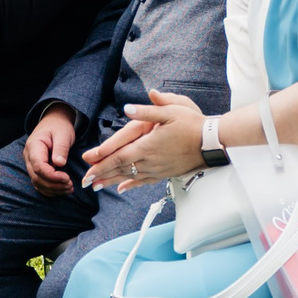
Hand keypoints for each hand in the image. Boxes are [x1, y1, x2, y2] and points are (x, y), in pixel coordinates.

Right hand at [25, 108, 79, 194]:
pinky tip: (62, 190)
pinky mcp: (36, 169)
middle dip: (54, 185)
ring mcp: (31, 164)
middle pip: (36, 177)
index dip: (52, 176)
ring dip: (52, 189)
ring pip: (37, 183)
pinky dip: (50, 190)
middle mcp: (29, 157)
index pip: (38, 166)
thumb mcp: (63, 134)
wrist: (53, 124)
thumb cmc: (59, 127)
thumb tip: (60, 164)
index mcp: (34, 146)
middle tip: (70, 185)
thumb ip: (61, 148)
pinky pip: (39, 183)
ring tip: (69, 189)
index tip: (66, 178)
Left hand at [86, 91, 208, 189]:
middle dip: (101, 174)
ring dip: (112, 181)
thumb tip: (127, 108)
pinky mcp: (165, 173)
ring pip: (130, 177)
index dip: (101, 161)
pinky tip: (123, 188)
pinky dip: (131, 185)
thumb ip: (147, 110)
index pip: (119, 155)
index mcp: (148, 145)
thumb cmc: (192, 124)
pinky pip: (144, 181)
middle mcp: (150, 160)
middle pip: (121, 169)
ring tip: (97, 186)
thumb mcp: (171, 111)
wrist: (212, 143)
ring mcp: (157, 169)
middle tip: (85, 181)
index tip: (87, 166)